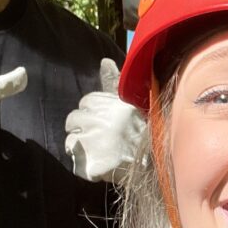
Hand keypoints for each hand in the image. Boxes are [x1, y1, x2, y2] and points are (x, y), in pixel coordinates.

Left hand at [65, 59, 148, 183]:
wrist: (156, 166)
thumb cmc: (145, 132)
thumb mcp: (131, 104)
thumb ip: (114, 83)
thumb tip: (105, 61)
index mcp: (110, 105)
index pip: (86, 103)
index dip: (94, 112)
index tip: (107, 121)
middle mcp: (100, 121)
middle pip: (74, 120)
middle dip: (84, 128)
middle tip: (104, 137)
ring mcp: (95, 144)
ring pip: (71, 141)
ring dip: (83, 146)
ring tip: (102, 151)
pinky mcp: (91, 166)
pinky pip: (75, 162)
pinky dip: (84, 164)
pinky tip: (99, 163)